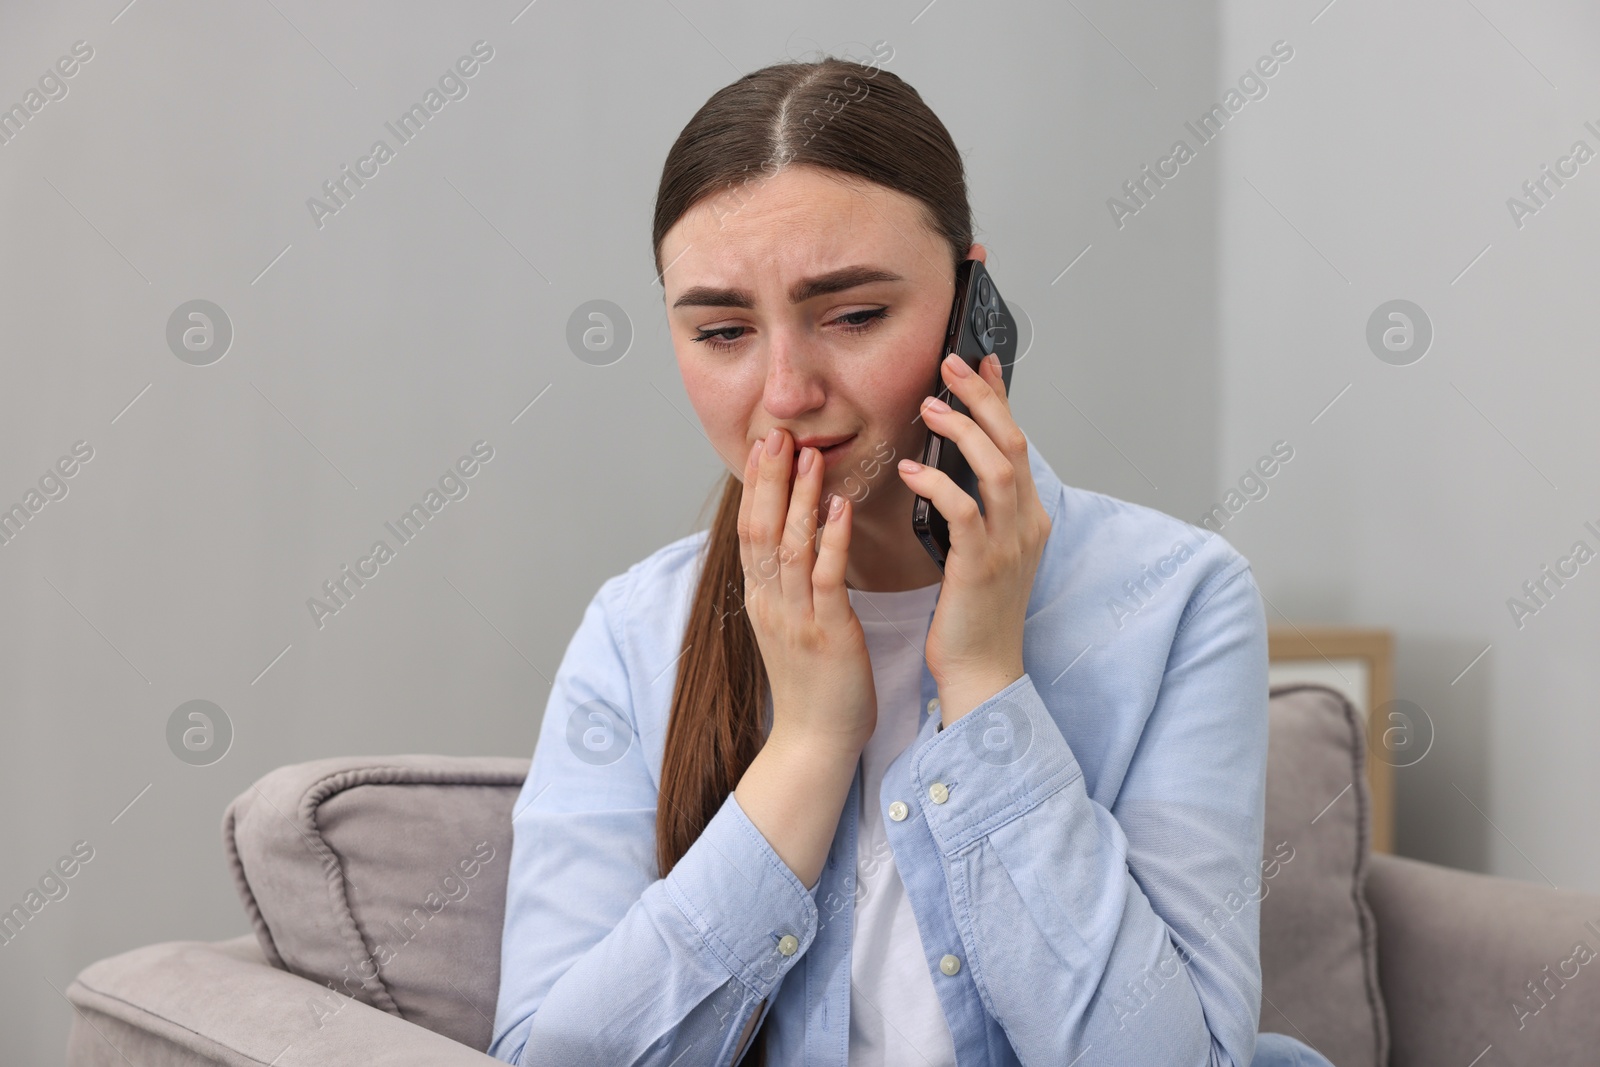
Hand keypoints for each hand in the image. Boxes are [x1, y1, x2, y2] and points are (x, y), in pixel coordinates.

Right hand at [738, 427, 877, 756]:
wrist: (815, 742)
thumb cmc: (815, 686)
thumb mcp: (792, 628)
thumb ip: (791, 585)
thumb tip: (798, 542)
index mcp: (761, 600)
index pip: (749, 530)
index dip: (755, 486)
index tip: (762, 445)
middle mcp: (769, 603)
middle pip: (759, 529)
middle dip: (767, 479)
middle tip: (775, 433)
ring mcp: (794, 618)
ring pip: (788, 546)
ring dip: (797, 497)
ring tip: (807, 455)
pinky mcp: (826, 633)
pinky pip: (826, 579)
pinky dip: (830, 540)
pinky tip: (840, 508)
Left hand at [898, 351, 1050, 724]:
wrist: (981, 672)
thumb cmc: (972, 617)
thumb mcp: (981, 553)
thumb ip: (975, 511)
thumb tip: (950, 469)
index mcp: (1028, 519)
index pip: (1017, 443)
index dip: (1000, 399)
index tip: (980, 362)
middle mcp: (1027, 525)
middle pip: (1013, 443)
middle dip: (983, 397)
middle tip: (951, 364)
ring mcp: (1009, 544)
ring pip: (997, 467)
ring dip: (962, 430)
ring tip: (929, 405)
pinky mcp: (982, 565)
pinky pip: (964, 510)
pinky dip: (938, 482)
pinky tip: (911, 467)